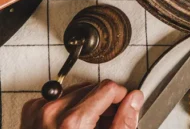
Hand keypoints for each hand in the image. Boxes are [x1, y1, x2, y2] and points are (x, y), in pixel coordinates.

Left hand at [20, 80, 143, 128]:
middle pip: (92, 88)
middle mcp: (52, 112)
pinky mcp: (31, 113)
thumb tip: (134, 100)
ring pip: (76, 90)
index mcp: (73, 121)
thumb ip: (124, 122)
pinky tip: (73, 125)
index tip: (122, 108)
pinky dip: (68, 108)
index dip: (121, 98)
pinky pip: (58, 98)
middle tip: (106, 123)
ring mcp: (39, 112)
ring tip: (89, 126)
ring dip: (87, 104)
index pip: (108, 88)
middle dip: (104, 103)